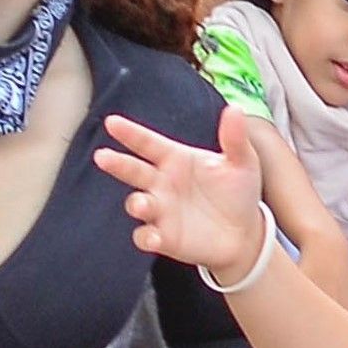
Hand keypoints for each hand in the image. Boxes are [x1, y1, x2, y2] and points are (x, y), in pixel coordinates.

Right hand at [94, 104, 275, 283]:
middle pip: (133, 170)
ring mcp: (161, 210)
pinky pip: (146, 236)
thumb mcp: (242, 162)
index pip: (148, 143)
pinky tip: (155, 238)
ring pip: (137, 203)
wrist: (245, 234)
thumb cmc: (238, 192)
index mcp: (176, 159)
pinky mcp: (163, 238)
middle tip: (102, 157)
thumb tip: (234, 109)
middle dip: (117, 164)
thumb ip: (234, 138)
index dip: (130, 133)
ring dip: (136, 203)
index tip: (112, 122)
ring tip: (142, 203)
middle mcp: (162, 183)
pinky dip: (147, 237)